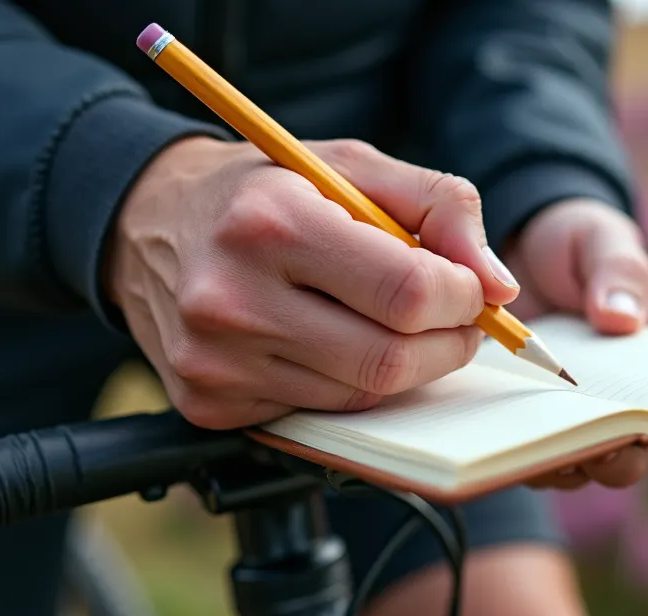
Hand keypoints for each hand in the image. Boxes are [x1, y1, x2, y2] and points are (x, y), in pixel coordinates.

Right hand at [105, 137, 519, 429]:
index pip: (408, 292)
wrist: (147, 222)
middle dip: (447, 345)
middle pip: (390, 361)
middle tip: (453, 319)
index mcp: (272, 223)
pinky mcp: (206, 405)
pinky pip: (318, 416)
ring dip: (403, 367)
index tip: (468, 288)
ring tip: (390, 322)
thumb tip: (500, 286)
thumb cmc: (267, 191)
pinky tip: (330, 342)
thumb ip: (442, 207)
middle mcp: (231, 298)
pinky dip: (347, 386)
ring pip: (361, 397)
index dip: (462, 298)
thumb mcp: (353, 166)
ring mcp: (213, 362)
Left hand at [502, 198, 647, 489]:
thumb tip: (622, 320)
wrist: (514, 247)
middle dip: (620, 455)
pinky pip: (527, 455)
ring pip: (580, 466)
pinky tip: (505, 432)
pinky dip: (520, 453)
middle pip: (632, 457)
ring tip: (550, 439)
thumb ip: (619, 273)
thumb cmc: (575, 244)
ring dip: (569, 461)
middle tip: (601, 437)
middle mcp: (616, 402)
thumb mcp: (601, 241)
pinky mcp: (525, 420)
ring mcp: (569, 416)